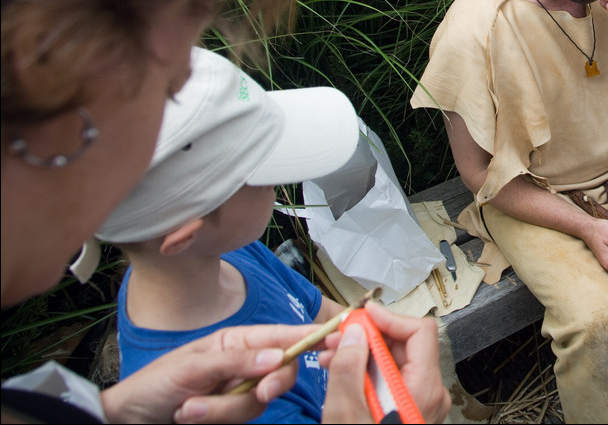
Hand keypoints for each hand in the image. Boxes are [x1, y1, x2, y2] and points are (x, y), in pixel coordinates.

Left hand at [100, 324, 314, 423]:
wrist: (128, 422)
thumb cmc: (153, 385)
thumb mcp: (192, 367)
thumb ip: (236, 362)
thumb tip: (277, 357)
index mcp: (237, 340)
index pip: (283, 335)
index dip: (313, 335)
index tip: (336, 338)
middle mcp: (244, 364)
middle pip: (282, 372)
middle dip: (268, 384)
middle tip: (261, 391)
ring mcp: (239, 392)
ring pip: (259, 401)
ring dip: (223, 409)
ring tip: (190, 409)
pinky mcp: (232, 416)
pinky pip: (243, 418)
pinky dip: (216, 419)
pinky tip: (189, 416)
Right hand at [320, 303, 450, 423]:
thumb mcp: (346, 414)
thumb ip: (349, 369)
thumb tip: (356, 331)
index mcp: (423, 390)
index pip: (420, 332)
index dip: (389, 318)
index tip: (361, 317)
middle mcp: (430, 394)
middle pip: (407, 345)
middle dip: (370, 336)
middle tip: (338, 337)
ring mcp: (423, 403)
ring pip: (397, 362)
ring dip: (365, 353)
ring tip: (332, 357)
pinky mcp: (411, 411)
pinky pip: (394, 380)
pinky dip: (370, 372)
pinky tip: (343, 375)